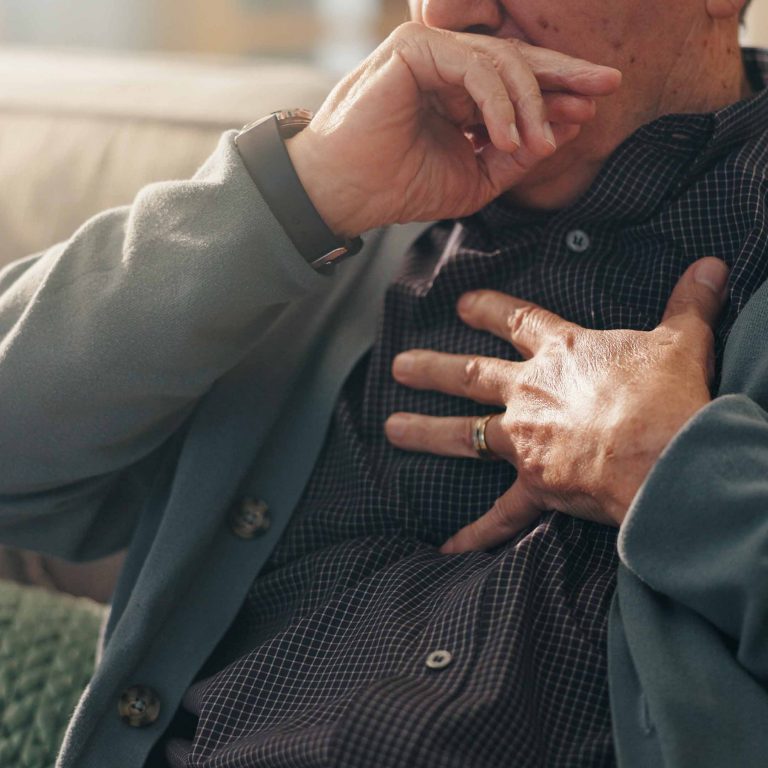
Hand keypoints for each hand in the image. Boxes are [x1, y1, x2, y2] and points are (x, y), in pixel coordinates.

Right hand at [287, 22, 620, 237]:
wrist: (346, 194)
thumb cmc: (398, 187)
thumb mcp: (473, 178)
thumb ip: (512, 157)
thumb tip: (556, 134)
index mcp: (458, 93)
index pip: (516, 85)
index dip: (555, 95)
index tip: (591, 110)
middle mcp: (447, 67)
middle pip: (518, 61)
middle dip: (565, 75)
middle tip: (606, 86)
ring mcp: (430, 53)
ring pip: (501, 63)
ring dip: (531, 103)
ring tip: (543, 142)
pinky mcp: (414, 49)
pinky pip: (475, 68)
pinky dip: (498, 103)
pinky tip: (508, 136)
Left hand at [384, 257, 729, 552]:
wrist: (662, 454)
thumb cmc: (667, 396)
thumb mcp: (682, 341)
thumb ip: (690, 303)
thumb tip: (713, 266)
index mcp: (562, 355)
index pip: (519, 321)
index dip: (490, 308)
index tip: (463, 303)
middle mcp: (531, 394)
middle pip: (469, 376)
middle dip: (432, 368)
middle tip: (398, 366)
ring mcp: (525, 440)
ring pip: (462, 434)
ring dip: (425, 432)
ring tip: (390, 429)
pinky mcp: (535, 486)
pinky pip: (499, 516)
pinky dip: (474, 533)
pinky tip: (445, 546)